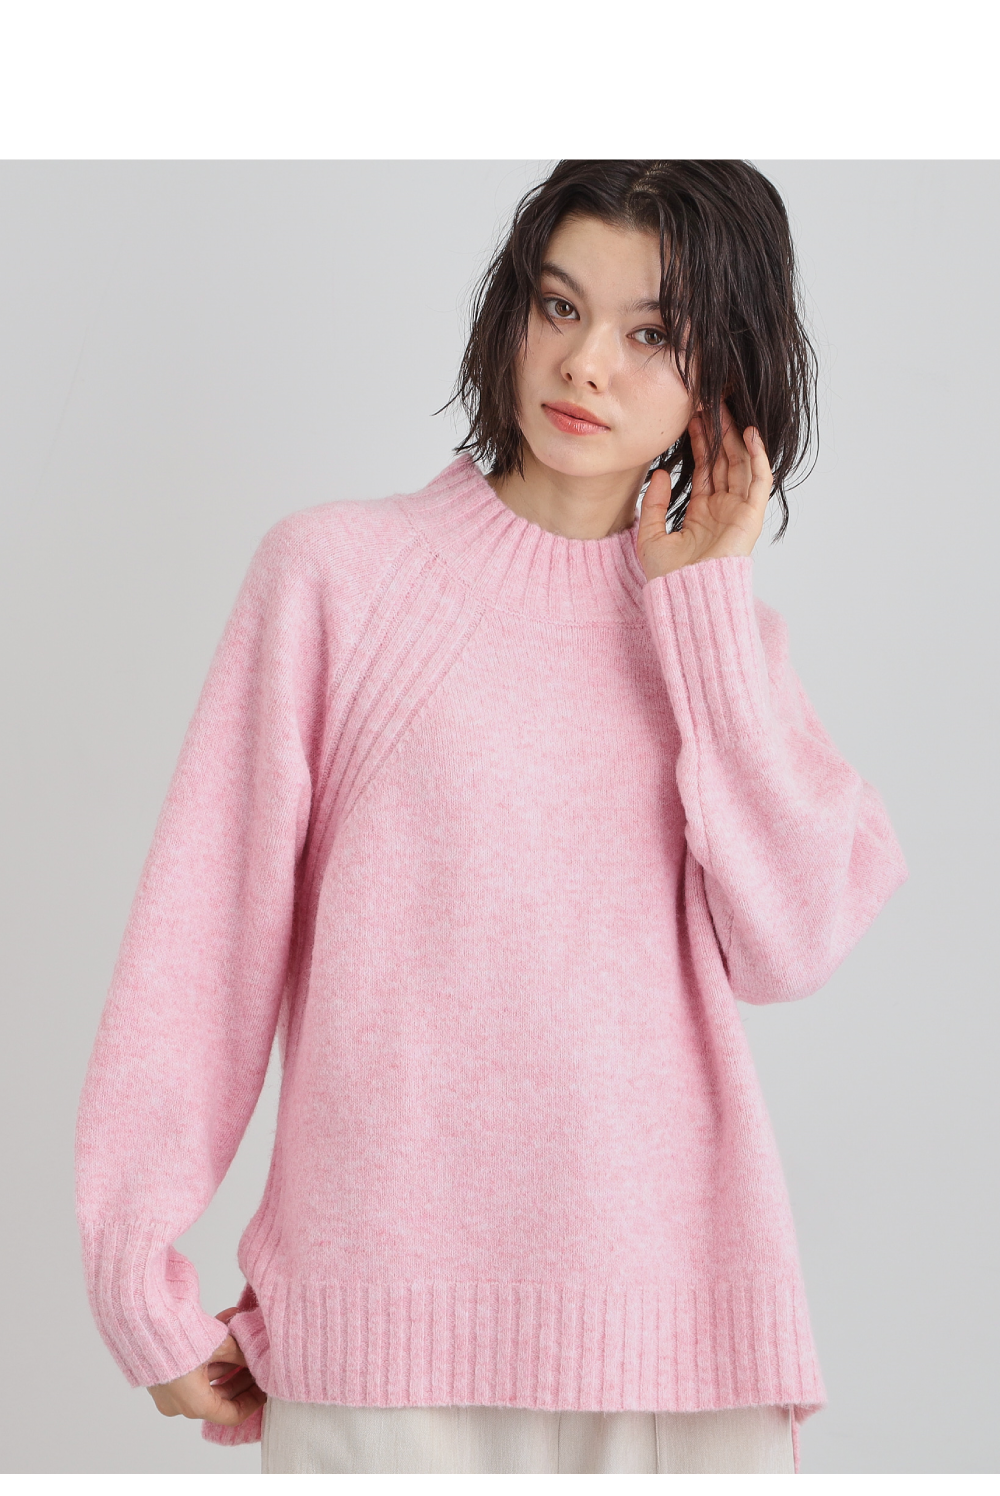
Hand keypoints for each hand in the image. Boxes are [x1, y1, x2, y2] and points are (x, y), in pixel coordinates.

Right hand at [147, 1306, 264, 1424]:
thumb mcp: (220, 1346)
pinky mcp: (166, 1370)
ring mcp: (172, 1387)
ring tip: (245, 1335)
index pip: (231, 1414)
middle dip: (242, 1375)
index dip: (252, 1401)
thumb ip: (242, 1354)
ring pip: (209, 1377)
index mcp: (195, 1404)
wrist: (142, 1321)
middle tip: (258, 1360)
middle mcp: (181, 1402)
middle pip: (221, 1395)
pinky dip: (212, 1348)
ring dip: (228, 1357)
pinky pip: (195, 1364)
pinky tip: (229, 1321)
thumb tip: (259, 1355)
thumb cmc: (179, 1339)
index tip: (265, 1387)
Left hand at [637, 404, 771, 579]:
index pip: (704, 468)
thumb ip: (655, 504)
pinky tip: (749, 433)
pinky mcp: (751, 515)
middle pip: (723, 461)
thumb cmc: (668, 577)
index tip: (691, 416)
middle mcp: (722, 509)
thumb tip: (659, 472)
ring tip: (725, 407)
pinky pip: (759, 480)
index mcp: (702, 513)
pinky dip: (757, 456)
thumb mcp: (651, 536)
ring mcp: (738, 511)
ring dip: (734, 436)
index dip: (699, 442)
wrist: (686, 597)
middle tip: (709, 401)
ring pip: (739, 463)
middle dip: (717, 431)